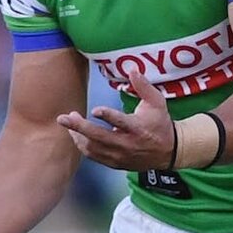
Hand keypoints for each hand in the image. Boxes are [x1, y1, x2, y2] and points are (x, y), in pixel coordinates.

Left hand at [57, 70, 174, 170]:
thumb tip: (132, 69)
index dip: (108, 116)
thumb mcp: (157, 102)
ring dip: (78, 136)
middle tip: (63, 118)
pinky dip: (82, 146)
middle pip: (99, 137)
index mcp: (138, 128)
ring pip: (93, 148)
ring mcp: (120, 155)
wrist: (168, 152)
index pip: (121, 122)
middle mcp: (127, 144)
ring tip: (69, 122)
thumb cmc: (160, 123)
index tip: (95, 110)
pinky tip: (76, 135)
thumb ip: (143, 86)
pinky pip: (93, 156)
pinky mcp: (115, 163)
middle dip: (79, 127)